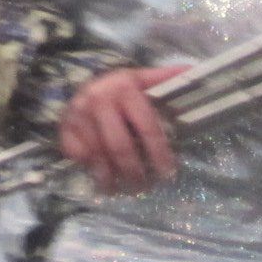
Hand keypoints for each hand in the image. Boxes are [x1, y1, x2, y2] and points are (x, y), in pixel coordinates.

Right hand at [59, 64, 183, 194]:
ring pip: (98, 156)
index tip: (168, 173)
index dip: (159, 153)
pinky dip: (91, 170)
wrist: (82, 85)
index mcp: (125, 87)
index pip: (147, 126)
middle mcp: (99, 100)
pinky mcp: (65, 128)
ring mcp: (79, 115)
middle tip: (144, 188)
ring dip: (112, 179)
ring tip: (123, 190)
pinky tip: (102, 179)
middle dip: (135, 173)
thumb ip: (166, 78)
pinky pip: (79, 157)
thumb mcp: (142, 79)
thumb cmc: (120, 88)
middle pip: (120, 147)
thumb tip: (196, 71)